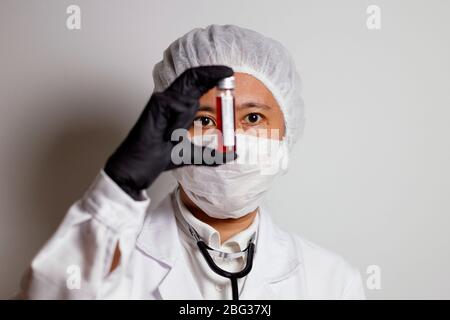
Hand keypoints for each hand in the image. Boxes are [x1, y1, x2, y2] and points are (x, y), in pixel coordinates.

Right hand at [104, 66, 234, 199]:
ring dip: (187, 120)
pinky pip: (180, 108)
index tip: (228, 74)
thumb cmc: (158, 156)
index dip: (211, 75)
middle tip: (228, 72)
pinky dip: (179, 123)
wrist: (139, 166)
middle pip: (192, 76)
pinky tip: (168, 135)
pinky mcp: (156, 104)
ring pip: (189, 100)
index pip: (195, 83)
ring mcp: (161, 100)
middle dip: (212, 72)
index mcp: (177, 106)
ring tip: (173, 137)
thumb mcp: (194, 154)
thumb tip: (234, 154)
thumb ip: (213, 154)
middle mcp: (169, 99)